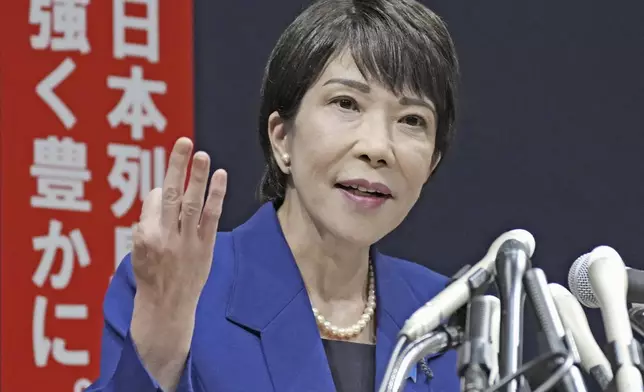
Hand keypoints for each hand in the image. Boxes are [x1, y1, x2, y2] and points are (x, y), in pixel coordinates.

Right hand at [129, 137, 226, 390]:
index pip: (154, 200)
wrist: (167, 307)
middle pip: (171, 194)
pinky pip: (212, 217)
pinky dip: (216, 196)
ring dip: (198, 177)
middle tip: (184, 142)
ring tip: (203, 154)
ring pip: (192, 203)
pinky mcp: (205, 247)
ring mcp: (187, 241)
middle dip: (177, 166)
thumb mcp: (137, 249)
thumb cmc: (150, 274)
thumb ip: (148, 221)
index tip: (165, 190)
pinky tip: (221, 175)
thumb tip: (162, 193)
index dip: (161, 191)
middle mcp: (165, 236)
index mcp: (144, 235)